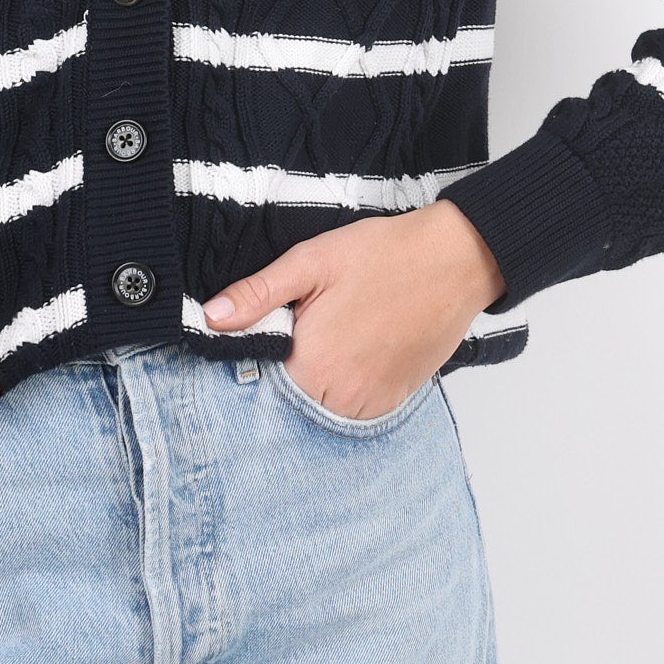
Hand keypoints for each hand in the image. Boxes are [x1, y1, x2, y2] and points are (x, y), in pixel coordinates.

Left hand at [200, 200, 507, 419]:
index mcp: (313, 364)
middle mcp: (341, 397)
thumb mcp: (311, 261)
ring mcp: (372, 404)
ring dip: (316, 379)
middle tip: (305, 324)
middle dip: (286, 366)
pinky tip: (354, 347)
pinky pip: (353, 408)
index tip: (266, 332)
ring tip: (332, 332)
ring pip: (320, 405)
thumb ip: (258, 294)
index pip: (258, 381)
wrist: (454, 261)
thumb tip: (210, 317)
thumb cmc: (383, 255)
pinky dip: (345, 386)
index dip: (255, 356)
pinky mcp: (394, 401)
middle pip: (289, 396)